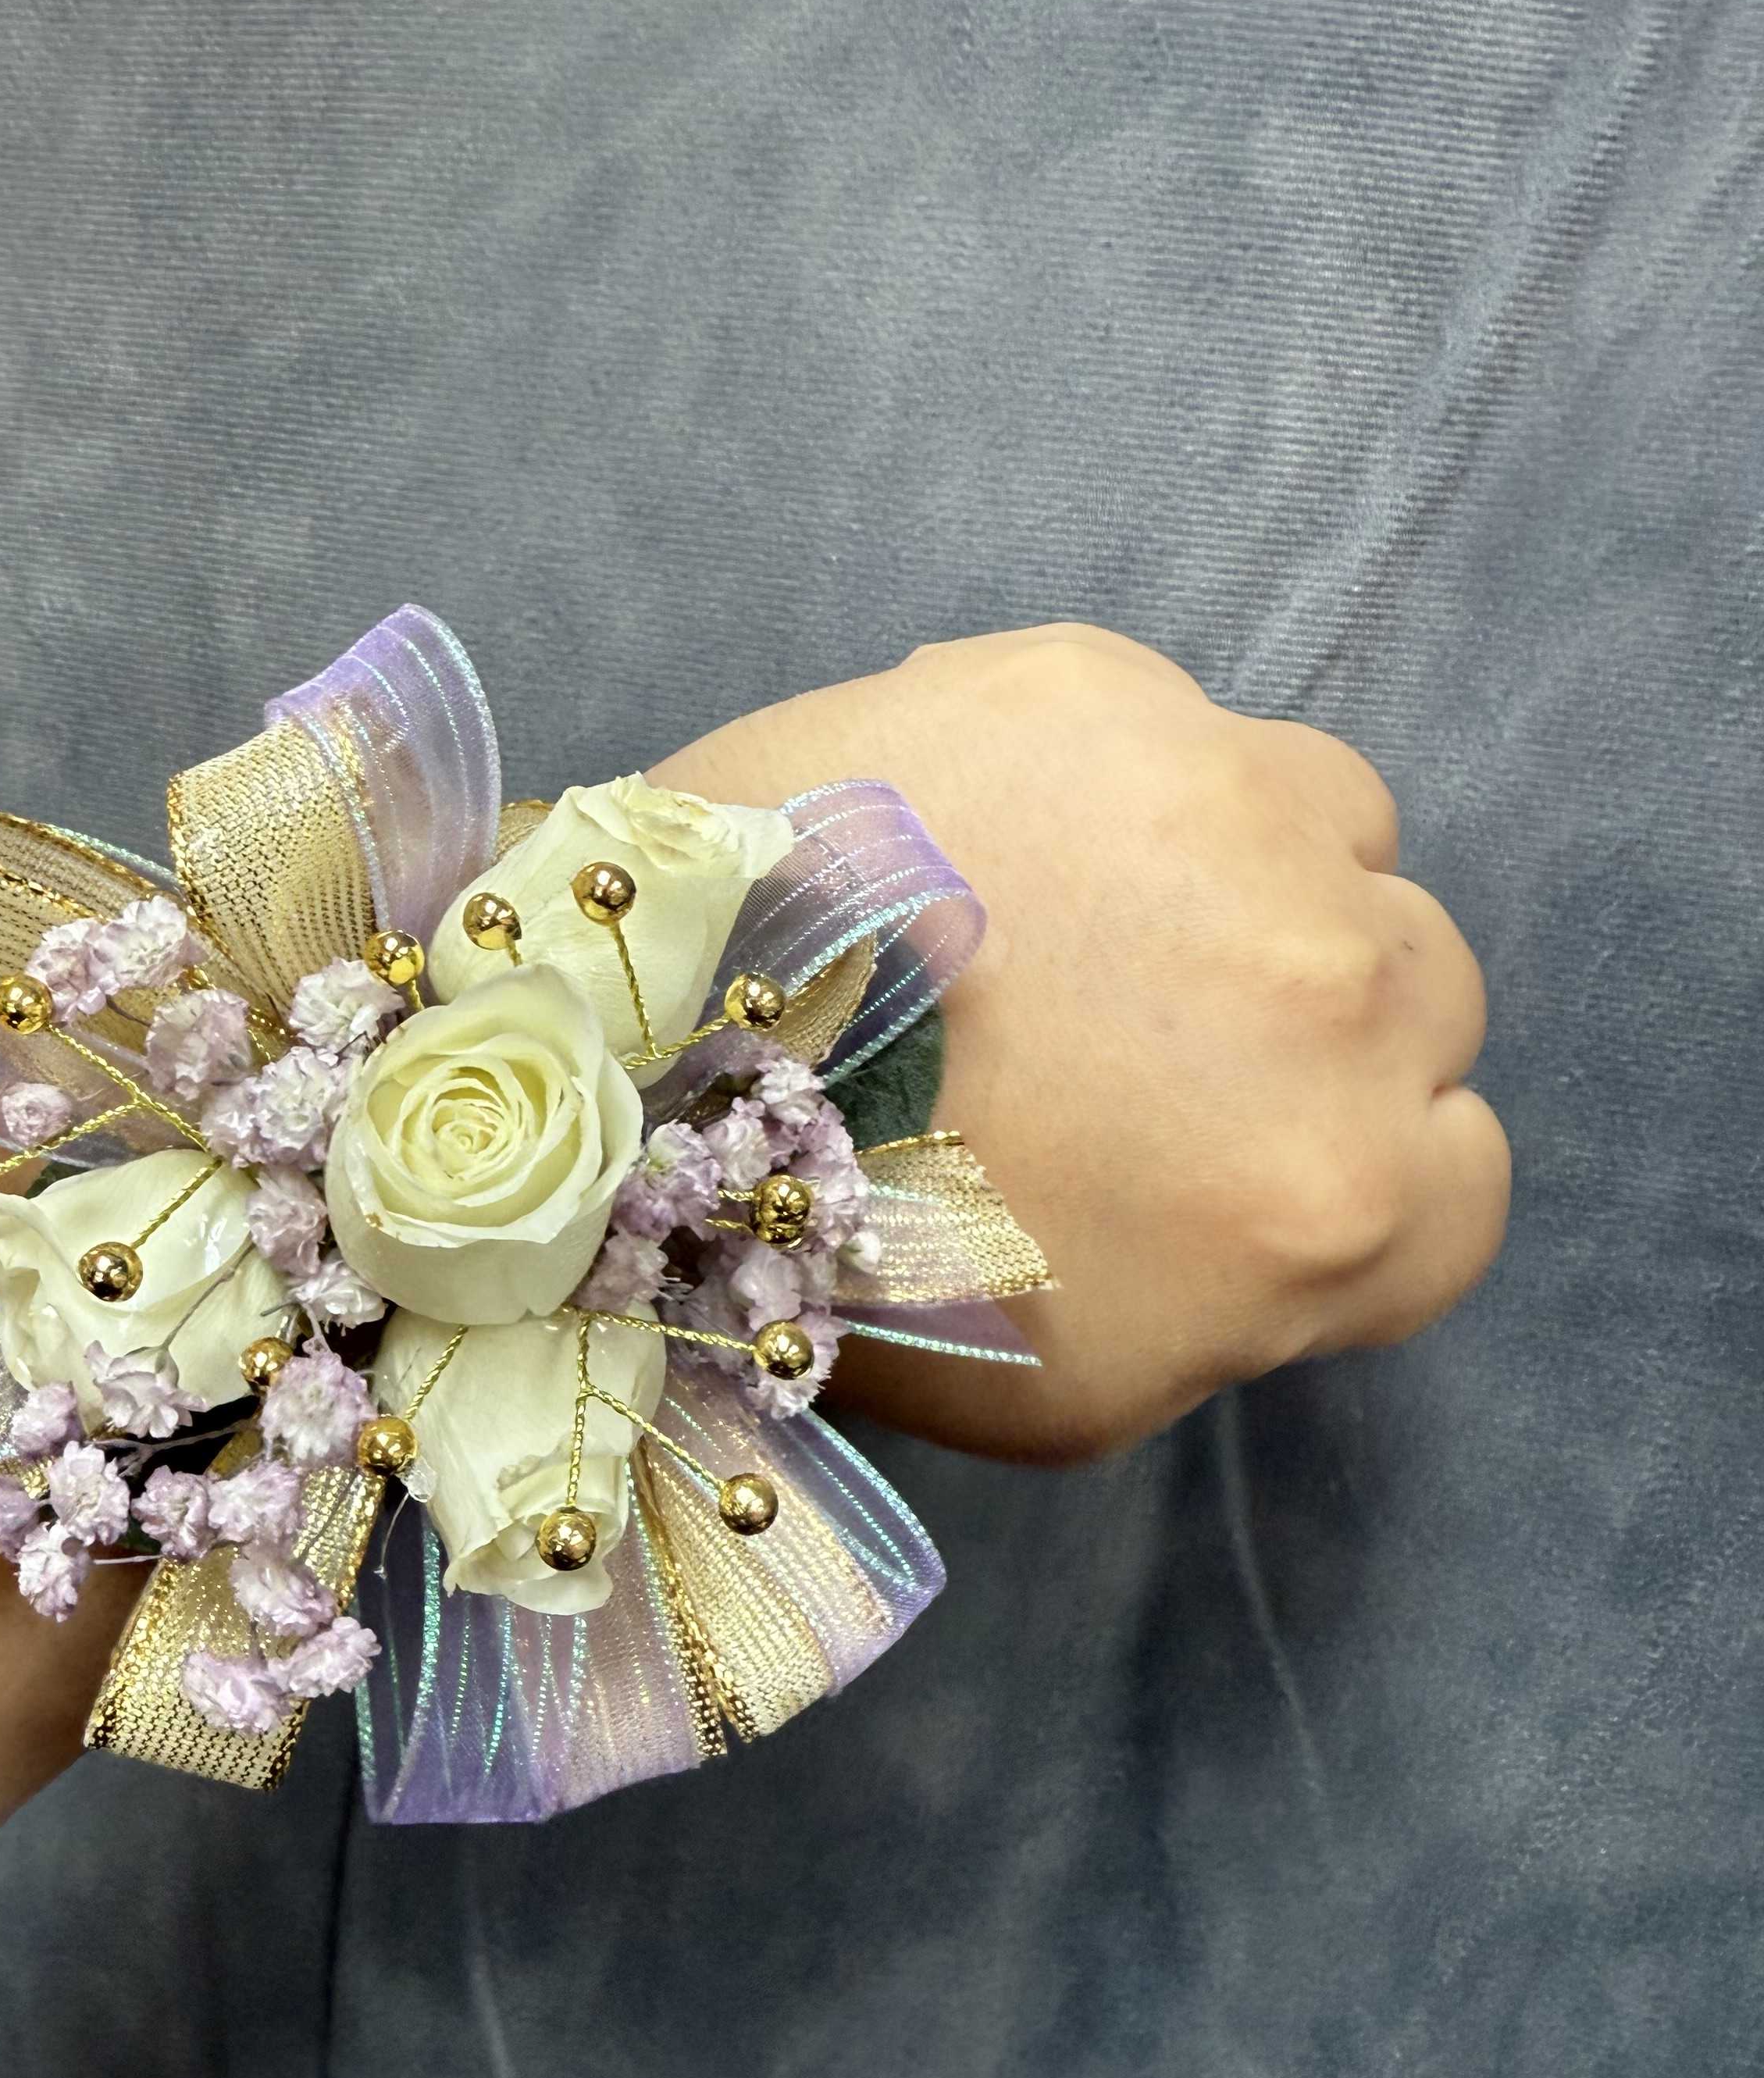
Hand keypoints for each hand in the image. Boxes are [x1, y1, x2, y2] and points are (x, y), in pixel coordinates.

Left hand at [655, 622, 1509, 1464]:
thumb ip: (1250, 1303)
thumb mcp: (1085, 1388)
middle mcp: (1332, 991)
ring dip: (1245, 875)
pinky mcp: (1097, 689)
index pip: (1467, 1180)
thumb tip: (1281, 1211)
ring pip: (1336, 827)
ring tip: (1064, 926)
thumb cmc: (839, 1270)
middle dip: (1313, 1023)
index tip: (1255, 1164)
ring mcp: (1226, 814)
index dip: (1365, 1171)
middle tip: (1145, 1050)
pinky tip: (991, 847)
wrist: (611, 1085)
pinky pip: (1189, 731)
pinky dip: (1118, 783)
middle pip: (1425, 988)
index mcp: (1333, 1197)